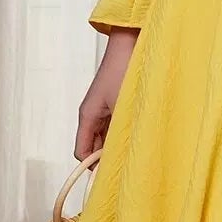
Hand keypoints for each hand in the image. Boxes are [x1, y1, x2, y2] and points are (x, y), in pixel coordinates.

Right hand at [76, 28, 137, 159]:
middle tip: (128, 168)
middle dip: (108, 158)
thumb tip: (115, 160)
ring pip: (106, 138)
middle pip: (94, 147)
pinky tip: (140, 136)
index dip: (93, 167)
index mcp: (88, 115)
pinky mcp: (116, 102)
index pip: (82, 152)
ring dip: (118, 145)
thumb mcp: (122, 108)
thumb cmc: (126, 71)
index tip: (110, 178)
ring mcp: (105, 108)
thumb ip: (118, 135)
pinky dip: (125, 133)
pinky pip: (116, 126)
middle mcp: (93, 114)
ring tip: (136, 152)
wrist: (133, 43)